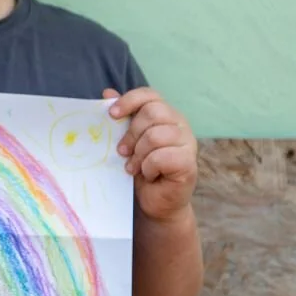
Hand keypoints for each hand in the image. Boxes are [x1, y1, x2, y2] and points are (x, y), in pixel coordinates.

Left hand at [104, 87, 198, 223]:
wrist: (155, 202)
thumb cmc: (142, 169)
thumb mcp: (128, 142)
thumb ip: (122, 118)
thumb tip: (107, 93)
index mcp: (166, 114)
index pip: (150, 95)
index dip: (130, 100)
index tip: (112, 115)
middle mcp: (180, 124)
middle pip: (152, 113)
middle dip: (131, 134)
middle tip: (122, 152)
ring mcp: (188, 143)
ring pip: (155, 135)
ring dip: (139, 154)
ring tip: (134, 167)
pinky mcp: (189, 163)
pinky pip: (162, 157)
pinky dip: (149, 167)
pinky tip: (149, 175)